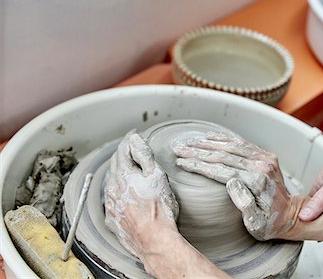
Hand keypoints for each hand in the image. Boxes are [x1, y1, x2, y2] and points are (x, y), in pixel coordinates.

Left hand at [104, 130, 178, 257]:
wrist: (154, 240)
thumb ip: (144, 155)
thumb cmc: (160, 209)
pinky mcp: (112, 218)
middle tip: (129, 148)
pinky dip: (116, 191)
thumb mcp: (157, 175)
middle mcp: (112, 188)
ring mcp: (111, 204)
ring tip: (126, 168)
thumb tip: (134, 140)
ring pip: (111, 182)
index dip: (129, 141)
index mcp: (123, 175)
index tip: (133, 135)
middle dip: (122, 154)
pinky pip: (111, 199)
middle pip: (115, 165)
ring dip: (118, 172)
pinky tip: (123, 192)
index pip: (123, 151)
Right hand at [173, 132, 302, 240]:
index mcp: (256, 182)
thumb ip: (244, 203)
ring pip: (230, 145)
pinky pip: (241, 143)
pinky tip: (209, 137)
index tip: (181, 161)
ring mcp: (264, 158)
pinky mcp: (265, 155)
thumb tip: (231, 181)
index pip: (220, 169)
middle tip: (178, 149)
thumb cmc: (270, 224)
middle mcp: (261, 166)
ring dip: (207, 142)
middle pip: (222, 154)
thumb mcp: (256, 223)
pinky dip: (223, 139)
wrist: (291, 215)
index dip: (198, 164)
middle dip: (197, 151)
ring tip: (189, 142)